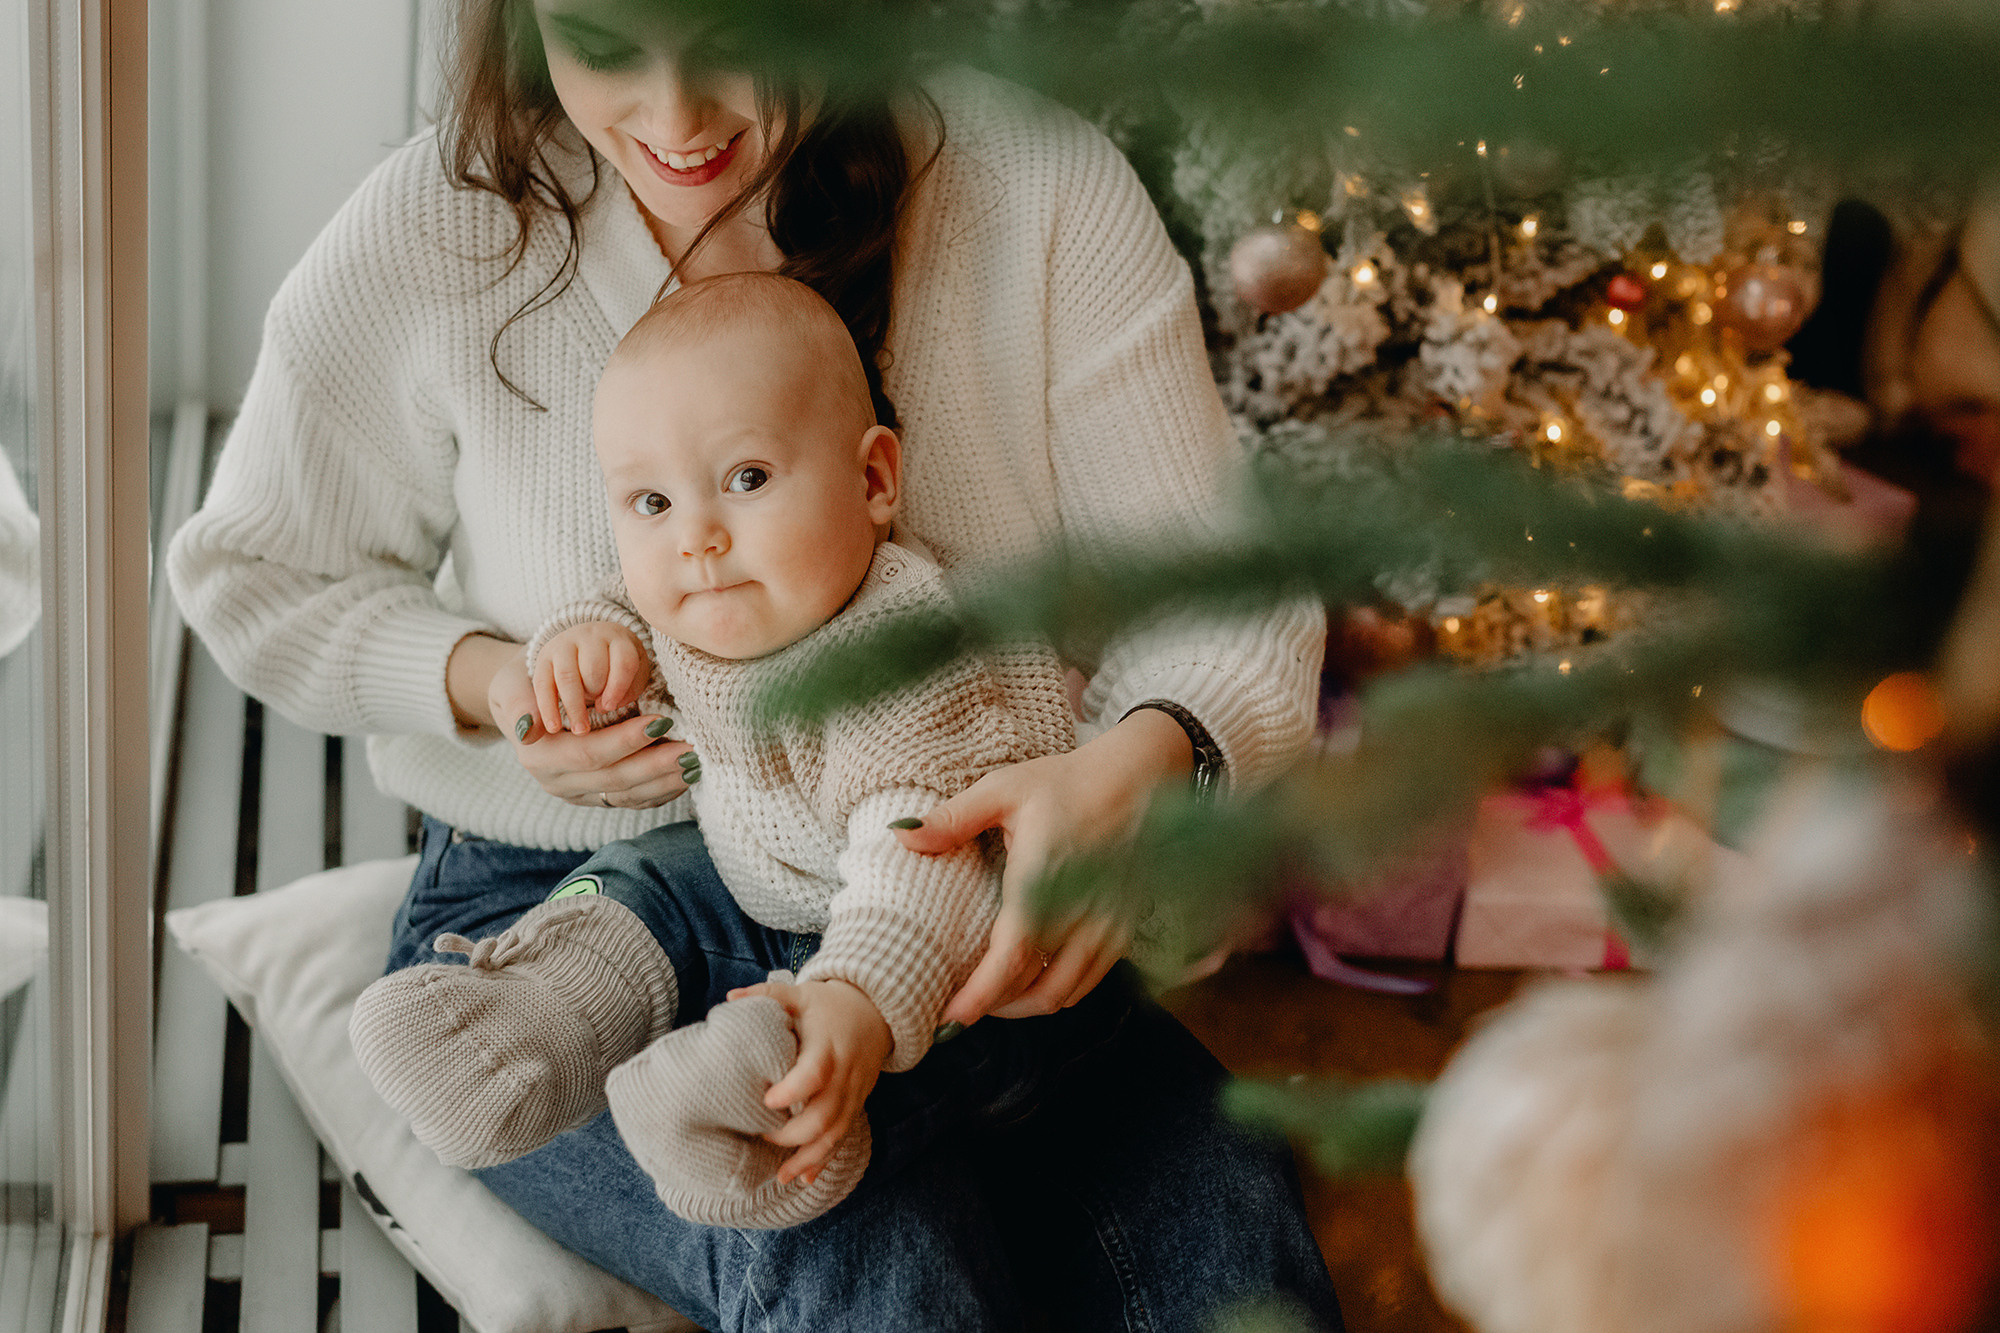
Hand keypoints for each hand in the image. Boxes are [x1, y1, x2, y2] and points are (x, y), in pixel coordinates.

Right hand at [484, 643, 692, 808]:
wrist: (528, 703)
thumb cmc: (528, 685)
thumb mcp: (514, 689)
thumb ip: (522, 708)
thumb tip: (527, 729)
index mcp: (541, 759)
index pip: (590, 753)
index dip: (626, 740)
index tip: (661, 722)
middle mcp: (560, 783)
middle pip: (614, 779)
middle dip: (656, 765)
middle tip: (692, 748)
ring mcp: (580, 795)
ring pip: (628, 795)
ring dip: (665, 781)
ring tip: (697, 762)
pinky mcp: (598, 798)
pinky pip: (634, 801)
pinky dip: (662, 790)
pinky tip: (686, 777)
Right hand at [531, 622, 650, 735]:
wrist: (587, 644)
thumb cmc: (616, 668)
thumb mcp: (632, 676)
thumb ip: (627, 691)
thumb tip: (603, 708)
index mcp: (619, 639)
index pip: (623, 661)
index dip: (618, 687)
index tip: (612, 707)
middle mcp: (590, 636)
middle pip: (593, 668)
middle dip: (596, 693)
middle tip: (600, 712)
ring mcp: (564, 644)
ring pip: (567, 675)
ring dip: (574, 705)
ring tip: (581, 729)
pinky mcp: (544, 658)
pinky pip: (543, 684)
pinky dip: (548, 708)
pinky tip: (554, 727)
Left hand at [723, 978, 890, 1185]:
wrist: (878, 1012)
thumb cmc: (832, 1004)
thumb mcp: (802, 994)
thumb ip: (768, 995)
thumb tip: (730, 1000)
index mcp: (828, 1046)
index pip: (814, 1074)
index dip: (793, 1091)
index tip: (766, 1101)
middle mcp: (844, 1074)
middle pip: (824, 1115)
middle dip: (792, 1135)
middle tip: (761, 1136)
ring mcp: (853, 1093)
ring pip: (835, 1134)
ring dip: (808, 1158)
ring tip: (781, 1177)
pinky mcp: (857, 1105)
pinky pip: (843, 1137)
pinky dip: (824, 1160)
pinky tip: (805, 1179)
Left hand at [894, 708, 1192, 1025]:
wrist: (1137, 778)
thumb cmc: (1067, 782)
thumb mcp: (1003, 790)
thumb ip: (952, 819)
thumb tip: (900, 834)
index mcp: (1042, 882)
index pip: (1010, 959)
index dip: (980, 997)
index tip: (951, 1018)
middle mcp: (1078, 913)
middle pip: (1035, 990)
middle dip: (995, 1008)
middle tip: (960, 1007)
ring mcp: (1105, 926)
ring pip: (1064, 994)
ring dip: (1026, 1006)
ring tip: (993, 1000)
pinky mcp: (1122, 929)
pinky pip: (1089, 981)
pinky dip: (1058, 992)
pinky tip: (1035, 980)